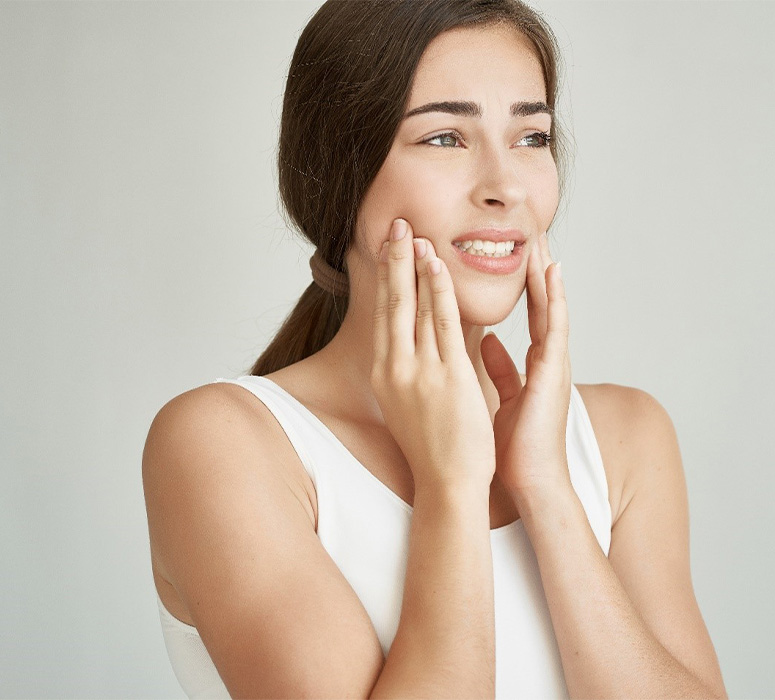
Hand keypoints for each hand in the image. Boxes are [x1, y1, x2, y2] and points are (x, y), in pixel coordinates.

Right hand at [371, 218, 495, 495]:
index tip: (387, 251)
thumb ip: (410, 370)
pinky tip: (435, 264)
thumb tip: (415, 343)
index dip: (386, 279)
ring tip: (414, 233)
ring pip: (416, 307)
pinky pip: (443, 323)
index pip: (385, 316)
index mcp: (386, 374)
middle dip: (393, 261)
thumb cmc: (432, 447)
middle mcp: (395, 368)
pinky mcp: (448, 376)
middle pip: (393, 304)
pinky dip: (439, 290)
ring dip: (415, 266)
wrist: (447, 483)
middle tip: (394, 225)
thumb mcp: (408, 403)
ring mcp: (420, 371)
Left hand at [480, 232, 571, 502]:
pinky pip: (553, 327)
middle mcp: (546, 358)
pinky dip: (553, 298)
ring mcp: (554, 363)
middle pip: (540, 303)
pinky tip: (552, 273)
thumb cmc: (515, 445)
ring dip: (544, 273)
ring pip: (549, 307)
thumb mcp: (503, 397)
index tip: (513, 254)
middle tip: (530, 233)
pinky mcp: (554, 373)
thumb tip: (485, 342)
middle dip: (534, 269)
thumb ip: (499, 368)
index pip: (526, 313)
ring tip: (540, 239)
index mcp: (532, 364)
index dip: (522, 284)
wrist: (532, 481)